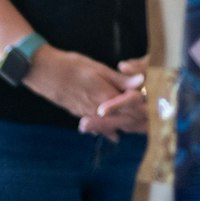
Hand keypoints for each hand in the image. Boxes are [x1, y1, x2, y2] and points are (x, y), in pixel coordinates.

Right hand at [25, 47, 141, 138]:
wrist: (42, 72)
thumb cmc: (70, 66)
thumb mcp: (98, 69)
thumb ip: (120, 79)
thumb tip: (141, 82)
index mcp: (106, 97)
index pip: (131, 109)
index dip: (145, 111)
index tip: (157, 112)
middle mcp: (97, 109)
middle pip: (122, 121)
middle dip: (137, 123)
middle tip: (152, 127)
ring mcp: (85, 113)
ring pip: (109, 125)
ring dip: (124, 127)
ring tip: (138, 131)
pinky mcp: (76, 112)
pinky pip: (96, 125)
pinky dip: (106, 129)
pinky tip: (112, 135)